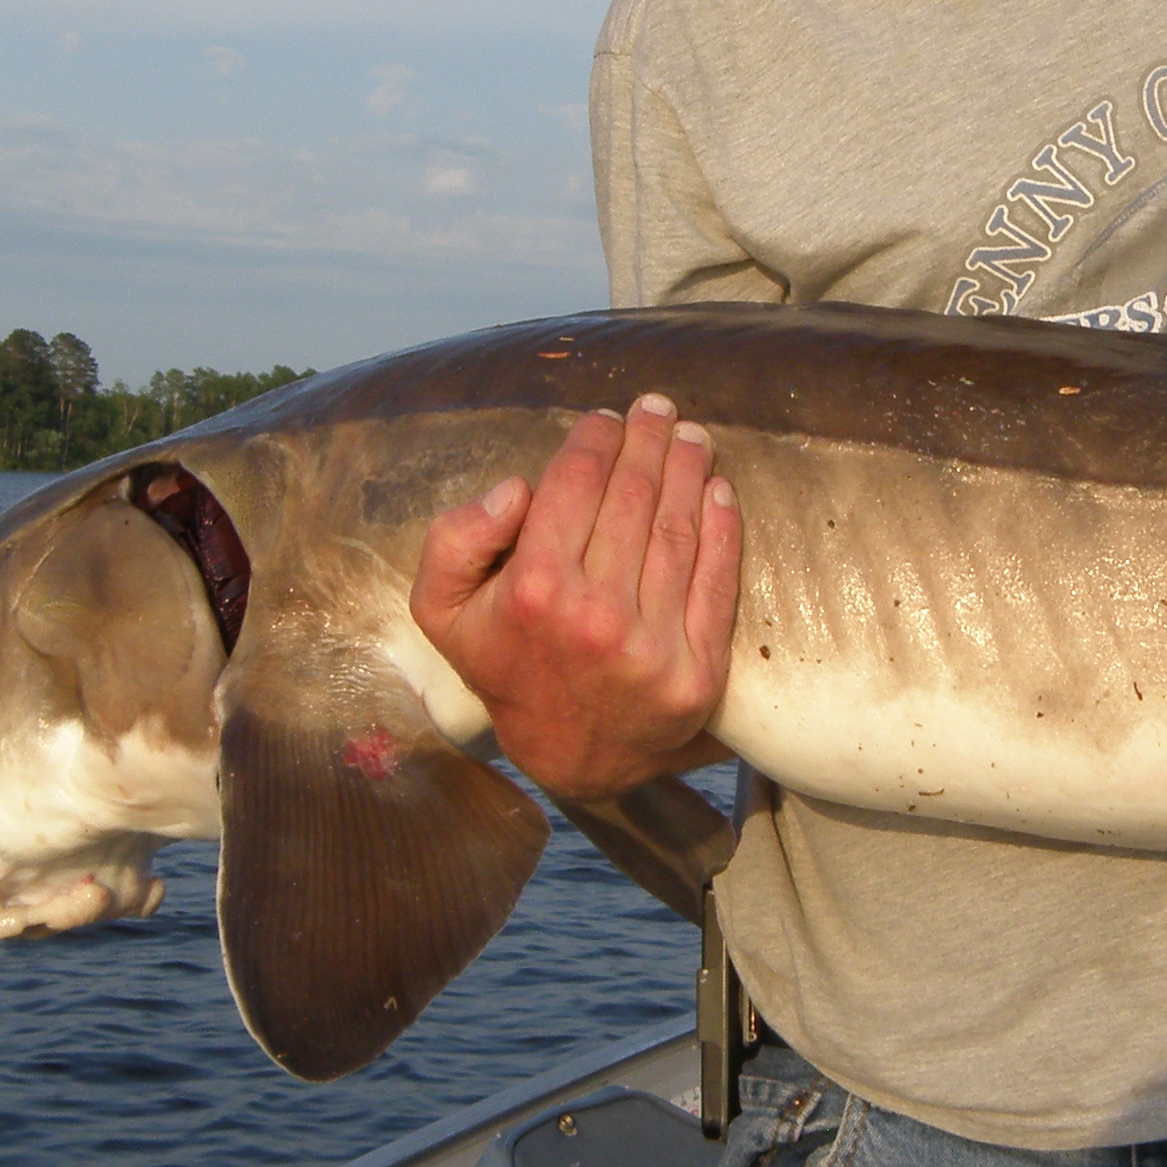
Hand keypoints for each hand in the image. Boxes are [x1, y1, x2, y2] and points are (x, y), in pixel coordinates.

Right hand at [410, 393, 740, 802]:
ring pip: (678, 531)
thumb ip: (455, 540)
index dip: (595, 439)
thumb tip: (517, 488)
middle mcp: (595, 616)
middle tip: (658, 409)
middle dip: (648, 441)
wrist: (569, 757)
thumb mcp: (442, 610)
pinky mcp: (698, 671)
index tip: (606, 417)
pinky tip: (720, 490)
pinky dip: (723, 528)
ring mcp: (652, 646)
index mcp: (533, 591)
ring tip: (692, 438)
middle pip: (633, 497)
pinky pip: (717, 581)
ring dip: (690, 471)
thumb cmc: (505, 664)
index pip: (575, 484)